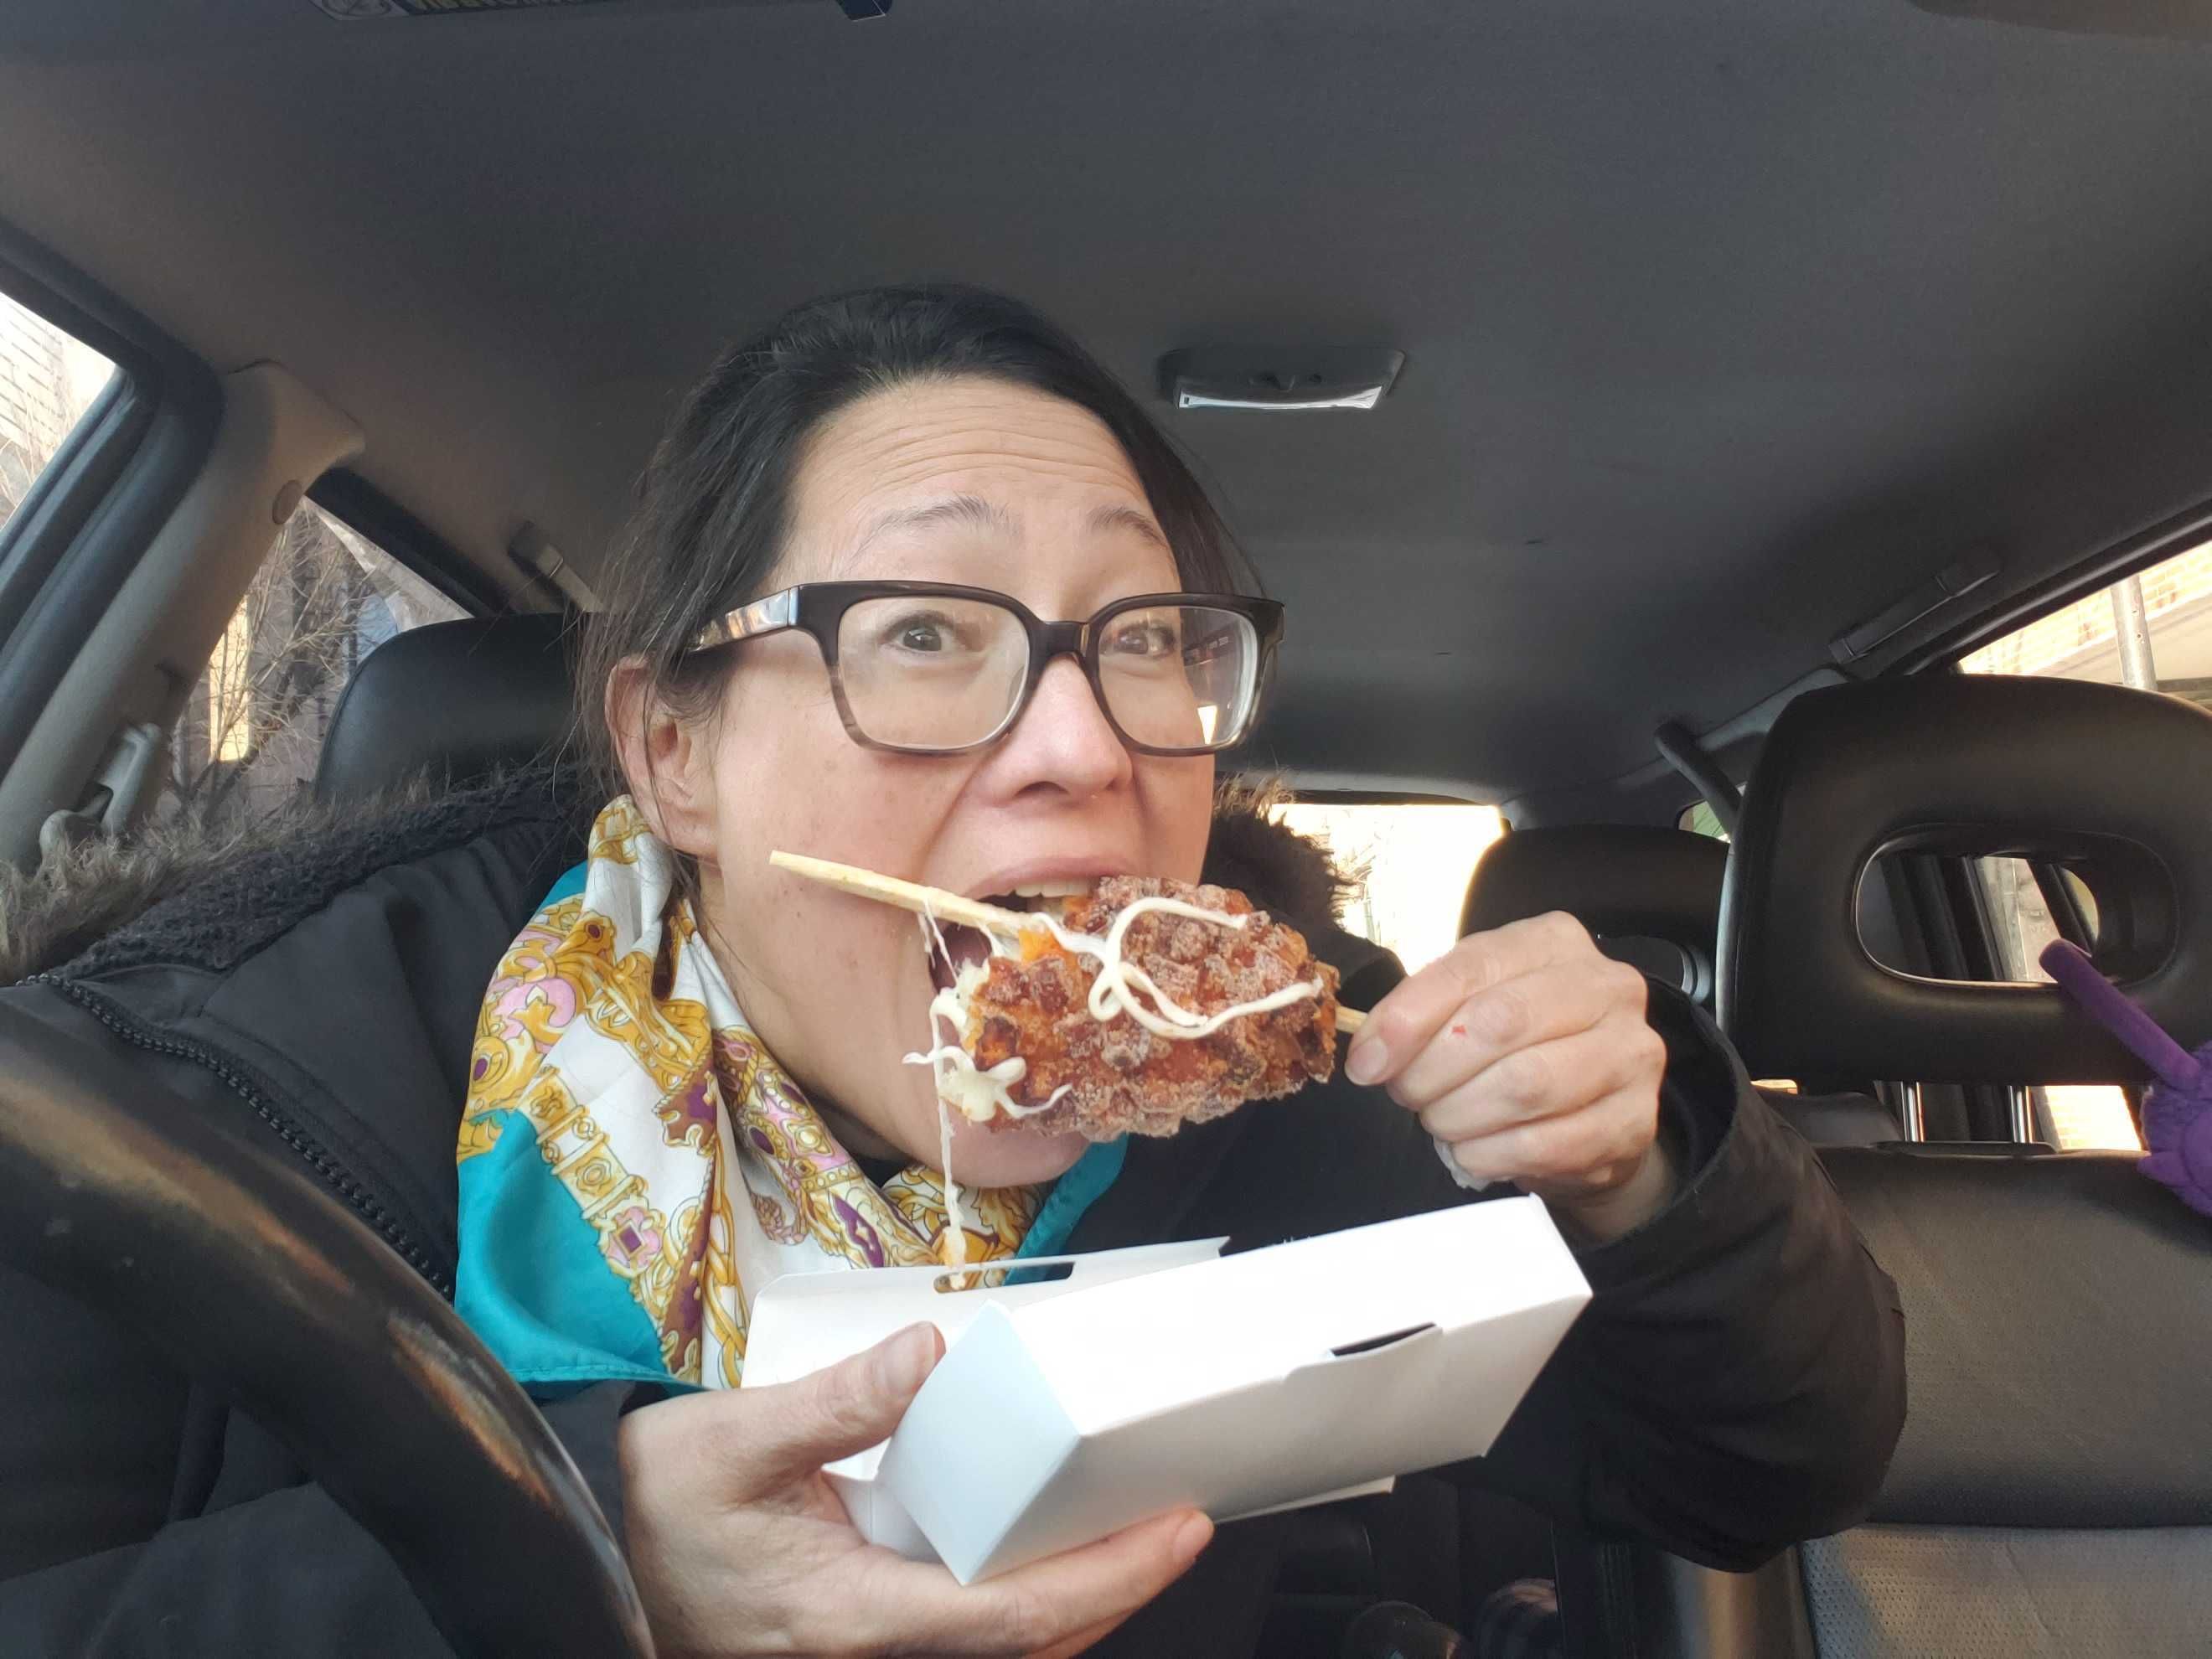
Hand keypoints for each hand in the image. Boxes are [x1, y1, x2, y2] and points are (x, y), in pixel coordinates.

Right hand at [617, 1322, 1212, 1657]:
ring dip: (1076, 1603)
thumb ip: (837, 1402)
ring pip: (1003, 1651)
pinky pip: (966, 1634)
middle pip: (1030, 1648)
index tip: (1178, 1530)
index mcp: (855, 1613)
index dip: (1111, 1576)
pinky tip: (1042, 1556)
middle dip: (1116, 1593)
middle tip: (1179, 1528)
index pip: (1015, 1614)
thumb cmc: (655, 1507)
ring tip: (1132, 1537)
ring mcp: (867, 1654)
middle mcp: (872, 1652)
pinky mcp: (859, 1638)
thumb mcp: (732, 1440)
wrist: (586, 1555)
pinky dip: (1023, 1603)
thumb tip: (928, 1354)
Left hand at [1344, 912, 1674, 1240]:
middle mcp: (1606, 987)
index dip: (1407, 1019)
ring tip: (1442, 1124)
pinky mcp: (1635, 1122)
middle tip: (1408, 1097)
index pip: (1470, 969)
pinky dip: (1491, 1155)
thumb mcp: (1469, 1006)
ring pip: (1525, 1086)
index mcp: (1554, 942)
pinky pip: (1546, 1144)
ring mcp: (1631, 1054)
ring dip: (1461, 1116)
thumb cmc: (1521, 1046)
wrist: (1595, 1108)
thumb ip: (1420, 1016)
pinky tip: (1474, 1152)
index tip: (1367, 1063)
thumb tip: (1370, 1055)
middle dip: (1433, 1071)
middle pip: (1499, 1024)